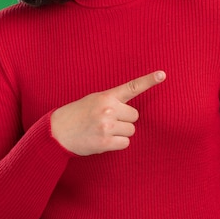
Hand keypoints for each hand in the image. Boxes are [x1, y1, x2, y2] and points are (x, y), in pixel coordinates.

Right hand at [50, 71, 165, 155]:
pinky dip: (117, 144)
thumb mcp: (94, 100)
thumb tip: (131, 112)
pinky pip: (125, 143)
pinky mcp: (105, 142)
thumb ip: (113, 101)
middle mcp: (109, 109)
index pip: (132, 86)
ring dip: (121, 133)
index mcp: (107, 96)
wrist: (57, 132)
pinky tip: (103, 140)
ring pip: (131, 130)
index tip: (162, 74)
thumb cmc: (77, 114)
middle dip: (125, 120)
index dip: (149, 80)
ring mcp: (107, 126)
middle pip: (135, 116)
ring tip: (103, 131)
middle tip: (108, 122)